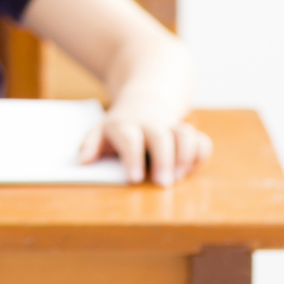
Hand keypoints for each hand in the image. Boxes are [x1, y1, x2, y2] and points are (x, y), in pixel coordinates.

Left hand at [82, 97, 211, 186]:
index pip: (128, 138)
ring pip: (185, 134)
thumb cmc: (120, 127)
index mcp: (125, 125)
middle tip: (163, 183)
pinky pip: (201, 141)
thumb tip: (82, 160)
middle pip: (159, 136)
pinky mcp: (189, 134)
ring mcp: (171, 127)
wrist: (144, 100)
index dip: (132, 158)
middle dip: (163, 159)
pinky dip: (200, 154)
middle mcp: (150, 124)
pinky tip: (191, 168)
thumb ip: (90, 145)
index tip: (134, 179)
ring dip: (185, 156)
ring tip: (179, 177)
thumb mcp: (100, 132)